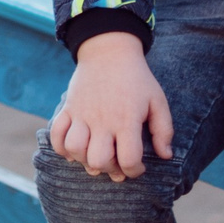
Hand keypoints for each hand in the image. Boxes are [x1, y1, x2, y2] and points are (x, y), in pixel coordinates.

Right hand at [48, 30, 172, 180]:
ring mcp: (82, 114)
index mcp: (127, 120)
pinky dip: (61, 147)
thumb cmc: (137, 78)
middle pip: (98, 160)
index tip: (138, 168)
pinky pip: (56, 134)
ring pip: (75, 150)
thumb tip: (166, 155)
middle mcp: (103, 120)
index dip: (134, 171)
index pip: (128, 160)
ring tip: (95, 155)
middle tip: (117, 163)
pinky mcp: (69, 109)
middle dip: (109, 170)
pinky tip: (74, 148)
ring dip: (84, 160)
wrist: (109, 51)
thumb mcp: (158, 101)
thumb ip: (164, 130)